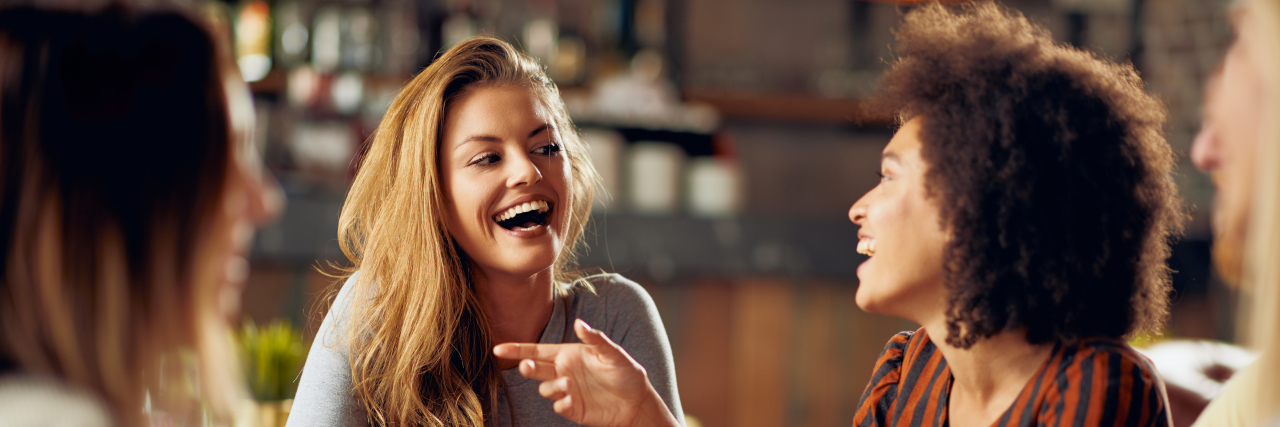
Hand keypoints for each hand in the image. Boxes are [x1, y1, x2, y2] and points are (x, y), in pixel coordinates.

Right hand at [493, 319, 678, 426]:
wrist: (637, 401)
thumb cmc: (626, 373)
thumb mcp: (613, 353)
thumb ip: (596, 339)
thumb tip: (580, 323)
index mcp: (567, 355)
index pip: (537, 351)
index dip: (517, 349)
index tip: (498, 348)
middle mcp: (563, 372)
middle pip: (536, 369)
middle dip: (527, 367)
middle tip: (526, 366)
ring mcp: (567, 391)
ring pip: (546, 389)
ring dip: (551, 387)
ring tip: (567, 384)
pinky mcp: (573, 409)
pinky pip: (559, 406)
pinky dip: (561, 403)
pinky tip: (571, 399)